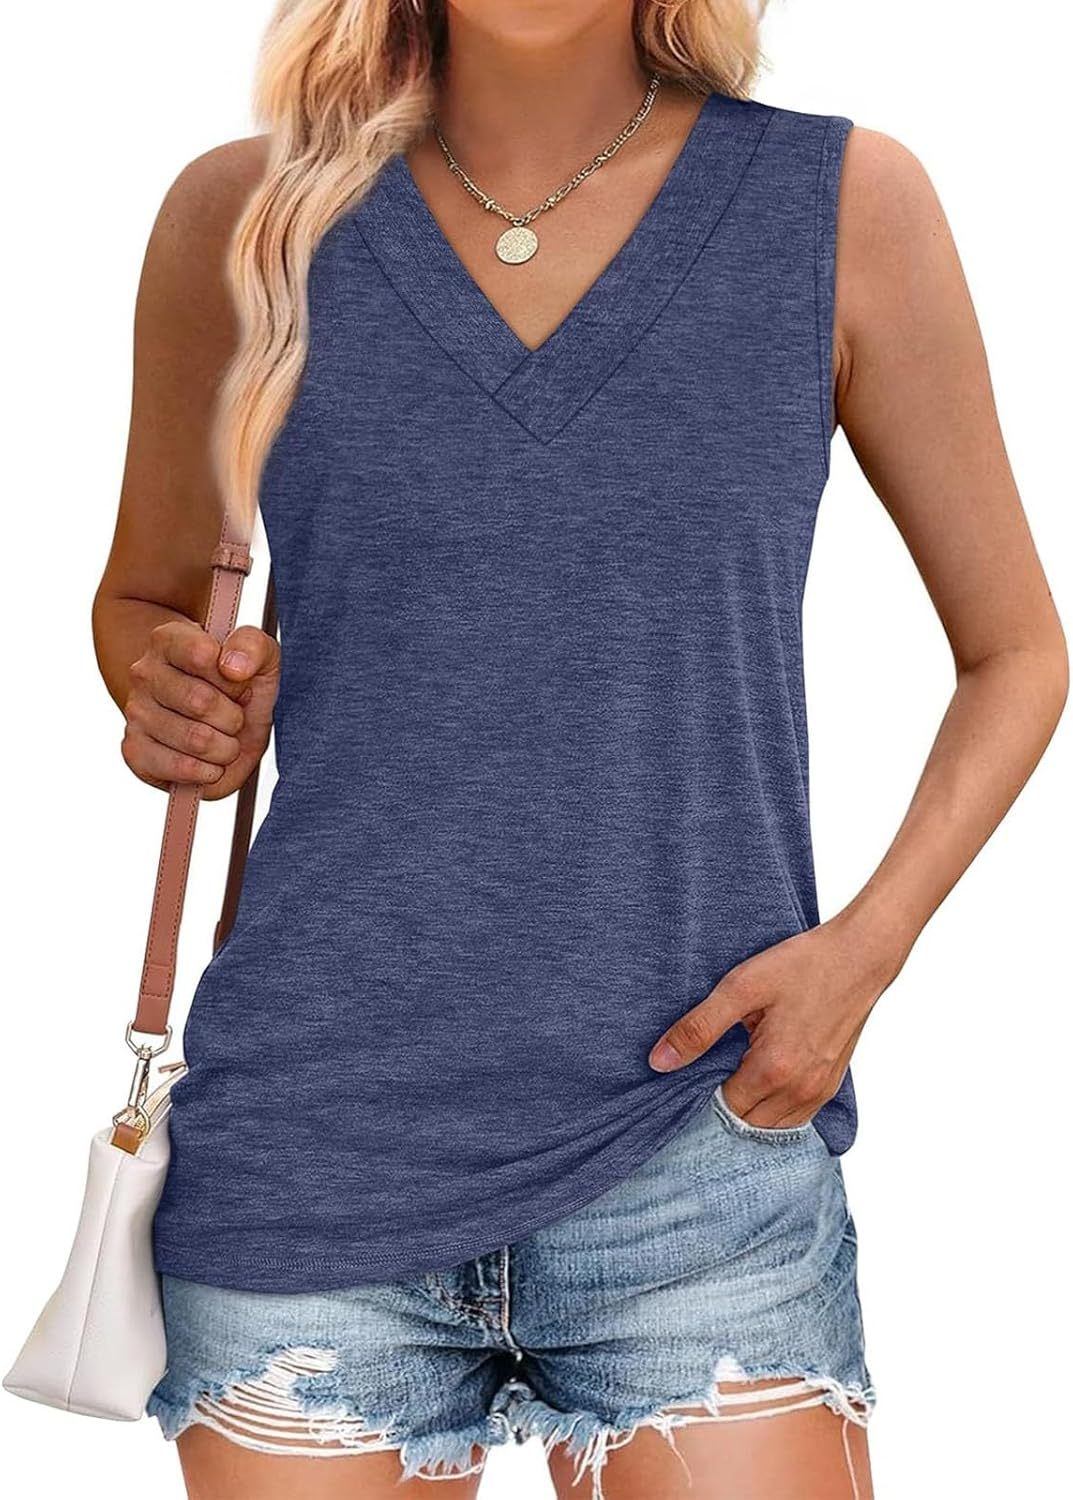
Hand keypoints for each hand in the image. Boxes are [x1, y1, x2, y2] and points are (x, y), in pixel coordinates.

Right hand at [122, 619, 279, 799]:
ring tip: (222, 737)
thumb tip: (233, 667)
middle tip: (232, 714)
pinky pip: (182, 768)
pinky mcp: (135, 751)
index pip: (202, 655)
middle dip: (233, 717)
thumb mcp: (261, 658)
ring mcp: (136, 713)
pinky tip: (208, 760)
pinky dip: (209, 771)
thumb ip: (252, 647)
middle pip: (200, 702)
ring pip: (197, 740)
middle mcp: (145, 674)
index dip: (234, 679)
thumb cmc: (238, 687)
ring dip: (226, 747)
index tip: (238, 683)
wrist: (223, 723)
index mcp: (169, 640)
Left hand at [648, 917, 892, 1127]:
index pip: (723, 1108)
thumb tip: (659, 1062)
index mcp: (774, 1068)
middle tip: (710, 1070)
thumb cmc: (802, 965)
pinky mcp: (832, 1084)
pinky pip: (796, 1117)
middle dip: (723, 1103)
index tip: (692, 1071)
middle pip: (747, 1122)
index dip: (702, 1093)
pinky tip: (761, 1079)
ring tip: (734, 1073)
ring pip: (772, 1126)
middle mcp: (800, 1090)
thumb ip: (699, 1028)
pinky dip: (774, 1109)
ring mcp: (820, 1091)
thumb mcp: (740, 988)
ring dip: (750, 1110)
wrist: (859, 956)